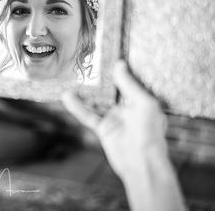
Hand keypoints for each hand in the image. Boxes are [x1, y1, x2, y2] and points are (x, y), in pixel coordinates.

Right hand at [62, 60, 167, 178]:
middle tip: (85, 63)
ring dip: (84, 91)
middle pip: (109, 89)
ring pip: (96, 100)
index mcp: (141, 100)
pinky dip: (77, 106)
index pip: (128, 80)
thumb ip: (128, 85)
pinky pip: (88, 114)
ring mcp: (114, 117)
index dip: (118, 69)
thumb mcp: (143, 103)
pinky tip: (67, 96)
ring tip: (71, 78)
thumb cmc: (150, 133)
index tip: (106, 55)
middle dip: (98, 78)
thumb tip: (119, 65)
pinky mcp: (103, 127)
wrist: (142, 163)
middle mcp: (127, 107)